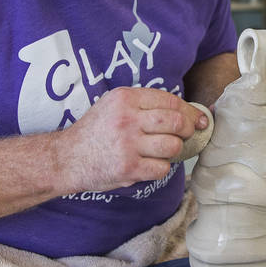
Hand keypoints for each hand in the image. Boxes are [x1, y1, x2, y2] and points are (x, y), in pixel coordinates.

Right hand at [60, 87, 208, 193]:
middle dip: (188, 129)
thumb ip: (143, 104)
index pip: (170, 101)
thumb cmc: (95, 131)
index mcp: (125, 98)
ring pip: (173, 146)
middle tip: (186, 135)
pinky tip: (150, 164)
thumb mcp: (113, 105)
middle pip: (176, 122)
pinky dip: (161, 168)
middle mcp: (127, 118)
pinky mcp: (129, 167)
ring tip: (162, 150)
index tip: (198, 119)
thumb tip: (185, 112)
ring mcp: (128, 144)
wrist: (67, 157)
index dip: (189, 111)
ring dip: (174, 150)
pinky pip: (162, 168)